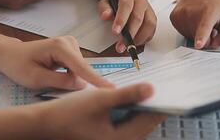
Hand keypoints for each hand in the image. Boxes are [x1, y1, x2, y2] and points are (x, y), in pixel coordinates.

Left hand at [0, 36, 112, 89]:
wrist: (11, 54)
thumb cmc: (19, 65)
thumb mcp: (36, 78)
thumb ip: (61, 81)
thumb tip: (82, 84)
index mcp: (59, 47)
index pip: (81, 67)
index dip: (95, 79)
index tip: (110, 88)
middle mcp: (69, 42)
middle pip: (82, 68)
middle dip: (75, 80)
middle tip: (54, 83)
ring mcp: (71, 44)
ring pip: (80, 69)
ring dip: (71, 77)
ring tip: (50, 76)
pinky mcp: (72, 49)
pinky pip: (77, 67)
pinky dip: (70, 74)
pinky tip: (55, 73)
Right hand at [37, 83, 164, 139]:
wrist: (44, 124)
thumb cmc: (70, 112)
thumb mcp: (101, 99)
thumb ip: (128, 95)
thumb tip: (152, 89)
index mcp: (122, 139)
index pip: (151, 120)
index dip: (163, 103)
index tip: (174, 89)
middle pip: (146, 123)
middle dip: (155, 104)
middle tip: (164, 85)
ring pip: (138, 123)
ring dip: (145, 107)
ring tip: (151, 89)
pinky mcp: (109, 137)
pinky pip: (129, 124)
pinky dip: (134, 111)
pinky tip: (134, 98)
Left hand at [98, 0, 156, 52]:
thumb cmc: (115, 2)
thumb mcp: (106, 3)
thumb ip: (104, 9)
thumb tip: (105, 15)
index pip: (126, 6)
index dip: (121, 20)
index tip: (115, 32)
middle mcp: (141, 0)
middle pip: (138, 17)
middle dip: (130, 34)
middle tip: (121, 46)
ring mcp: (148, 9)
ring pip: (149, 24)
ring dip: (139, 38)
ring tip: (129, 45)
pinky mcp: (153, 18)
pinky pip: (152, 30)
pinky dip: (144, 39)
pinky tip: (135, 42)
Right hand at [170, 0, 219, 48]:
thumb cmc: (215, 4)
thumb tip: (214, 45)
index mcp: (209, 12)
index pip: (204, 27)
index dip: (201, 37)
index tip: (198, 44)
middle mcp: (192, 13)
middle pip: (199, 39)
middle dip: (206, 37)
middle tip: (208, 23)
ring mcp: (181, 15)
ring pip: (190, 37)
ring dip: (196, 32)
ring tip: (199, 18)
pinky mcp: (174, 18)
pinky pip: (182, 33)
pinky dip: (188, 29)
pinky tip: (192, 19)